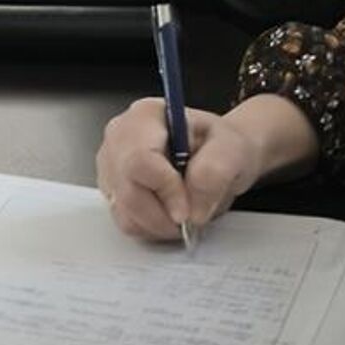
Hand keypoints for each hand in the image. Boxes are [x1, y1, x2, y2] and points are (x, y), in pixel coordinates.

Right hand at [95, 94, 319, 241]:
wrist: (226, 156)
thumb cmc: (229, 145)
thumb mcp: (233, 151)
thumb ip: (214, 172)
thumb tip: (190, 208)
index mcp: (146, 116)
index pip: (138, 157)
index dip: (163, 190)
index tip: (190, 211)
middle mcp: (119, 136)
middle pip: (124, 186)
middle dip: (161, 213)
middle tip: (194, 219)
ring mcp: (111, 163)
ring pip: (121, 206)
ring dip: (156, 223)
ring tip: (186, 215)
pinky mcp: (113, 187)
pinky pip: (122, 218)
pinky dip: (148, 227)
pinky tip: (170, 217)